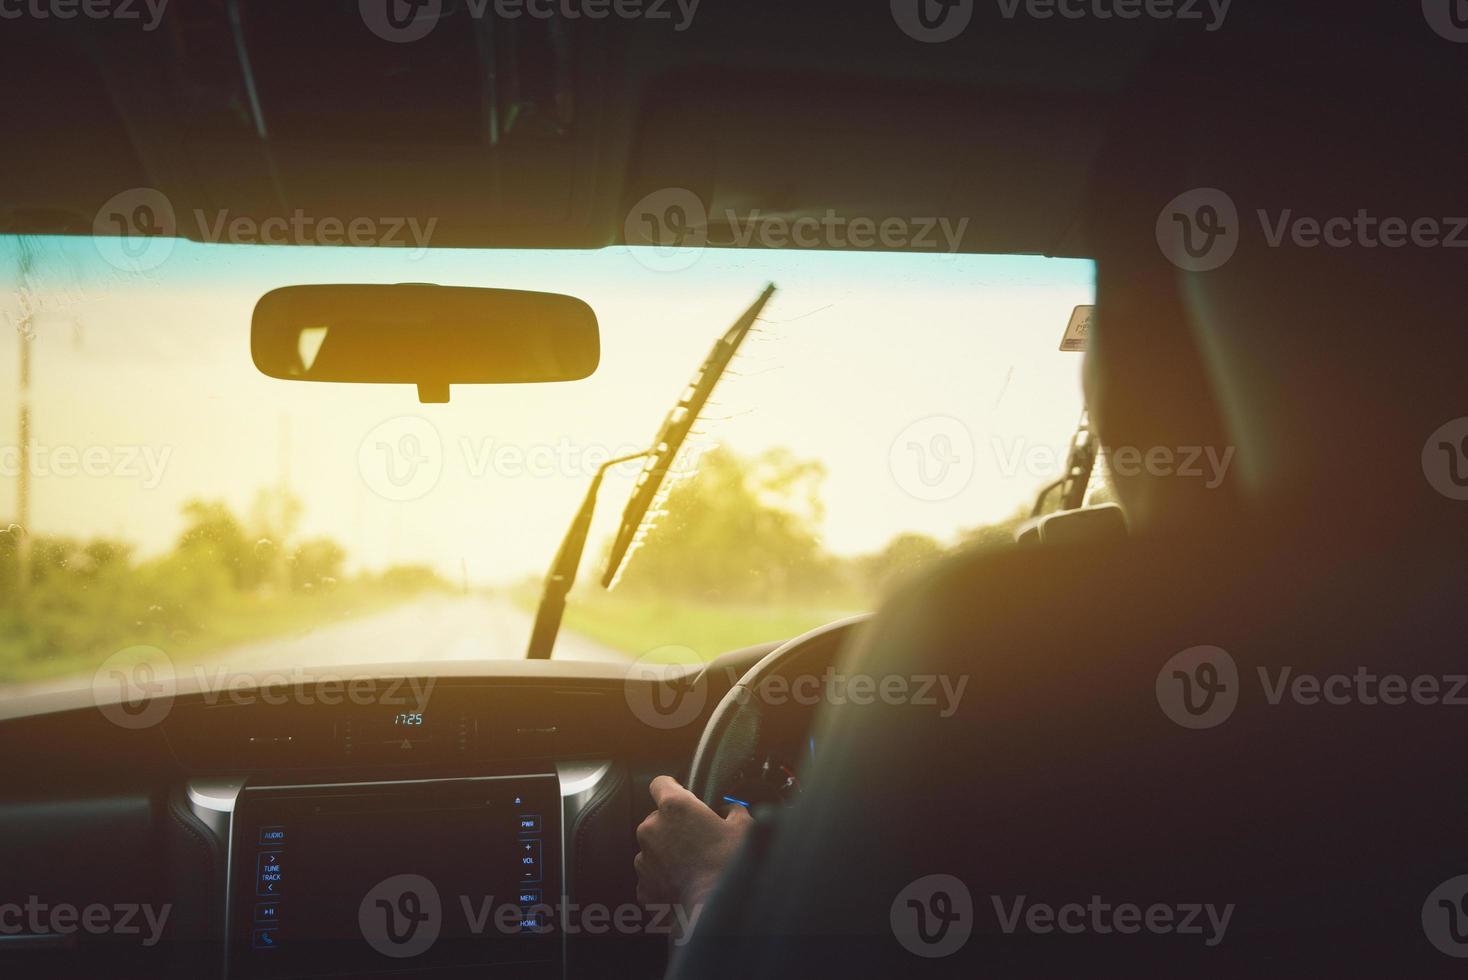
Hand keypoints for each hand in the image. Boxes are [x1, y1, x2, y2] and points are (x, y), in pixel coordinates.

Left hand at [634, 775, 751, 919]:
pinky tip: (686, 885)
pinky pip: (653, 876)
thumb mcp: (744, 828)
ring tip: (694, 867)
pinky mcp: (643, 885)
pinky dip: (665, 879)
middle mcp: (652, 829)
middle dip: (675, 827)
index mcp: (675, 807)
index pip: (660, 783)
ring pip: (654, 848)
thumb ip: (734, 812)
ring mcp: (644, 858)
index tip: (680, 794)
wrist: (714, 911)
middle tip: (699, 840)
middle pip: (658, 818)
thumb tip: (732, 812)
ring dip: (669, 853)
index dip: (672, 787)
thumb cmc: (729, 868)